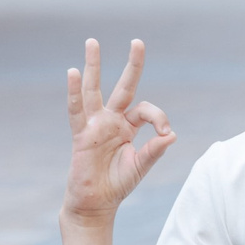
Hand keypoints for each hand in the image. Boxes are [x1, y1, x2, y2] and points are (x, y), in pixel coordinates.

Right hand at [63, 38, 173, 221]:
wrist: (96, 203)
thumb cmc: (118, 184)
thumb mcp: (140, 167)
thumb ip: (154, 151)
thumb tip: (172, 135)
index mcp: (129, 127)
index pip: (146, 110)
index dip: (159, 118)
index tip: (166, 134)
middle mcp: (112, 121)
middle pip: (123, 87)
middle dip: (132, 65)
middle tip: (138, 41)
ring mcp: (95, 125)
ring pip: (94, 89)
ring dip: (94, 66)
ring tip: (92, 42)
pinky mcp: (81, 134)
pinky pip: (76, 110)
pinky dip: (74, 92)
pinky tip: (72, 73)